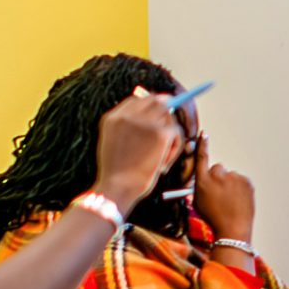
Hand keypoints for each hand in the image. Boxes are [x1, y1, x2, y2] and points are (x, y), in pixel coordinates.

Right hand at [88, 87, 184, 212]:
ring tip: (162, 158)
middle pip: (156, 101)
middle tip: (171, 126)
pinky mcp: (159, 133)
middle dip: (167, 112)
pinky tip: (164, 164)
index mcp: (113, 117)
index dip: (150, 104)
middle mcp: (128, 115)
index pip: (136, 100)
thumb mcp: (112, 144)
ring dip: (171, 136)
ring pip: (169, 118)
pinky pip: (176, 132)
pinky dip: (175, 148)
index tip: (159, 113)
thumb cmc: (116, 174)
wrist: (116, 188)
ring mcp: (144, 122)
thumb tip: (147, 122)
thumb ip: (125, 129)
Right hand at [195, 143, 256, 245]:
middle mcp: (217, 176)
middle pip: (218, 168)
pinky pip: (242, 181)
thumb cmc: (214, 219)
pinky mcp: (246, 182)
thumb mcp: (198, 203)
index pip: (202, 158)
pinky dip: (241, 188)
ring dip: (231, 184)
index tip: (204, 135)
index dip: (203, 145)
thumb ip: (200, 187)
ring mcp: (233, 178)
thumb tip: (206, 179)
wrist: (232, 230)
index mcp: (202, 181)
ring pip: (231, 176)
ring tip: (231, 201)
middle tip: (221, 194)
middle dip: (219, 178)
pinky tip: (238, 201)